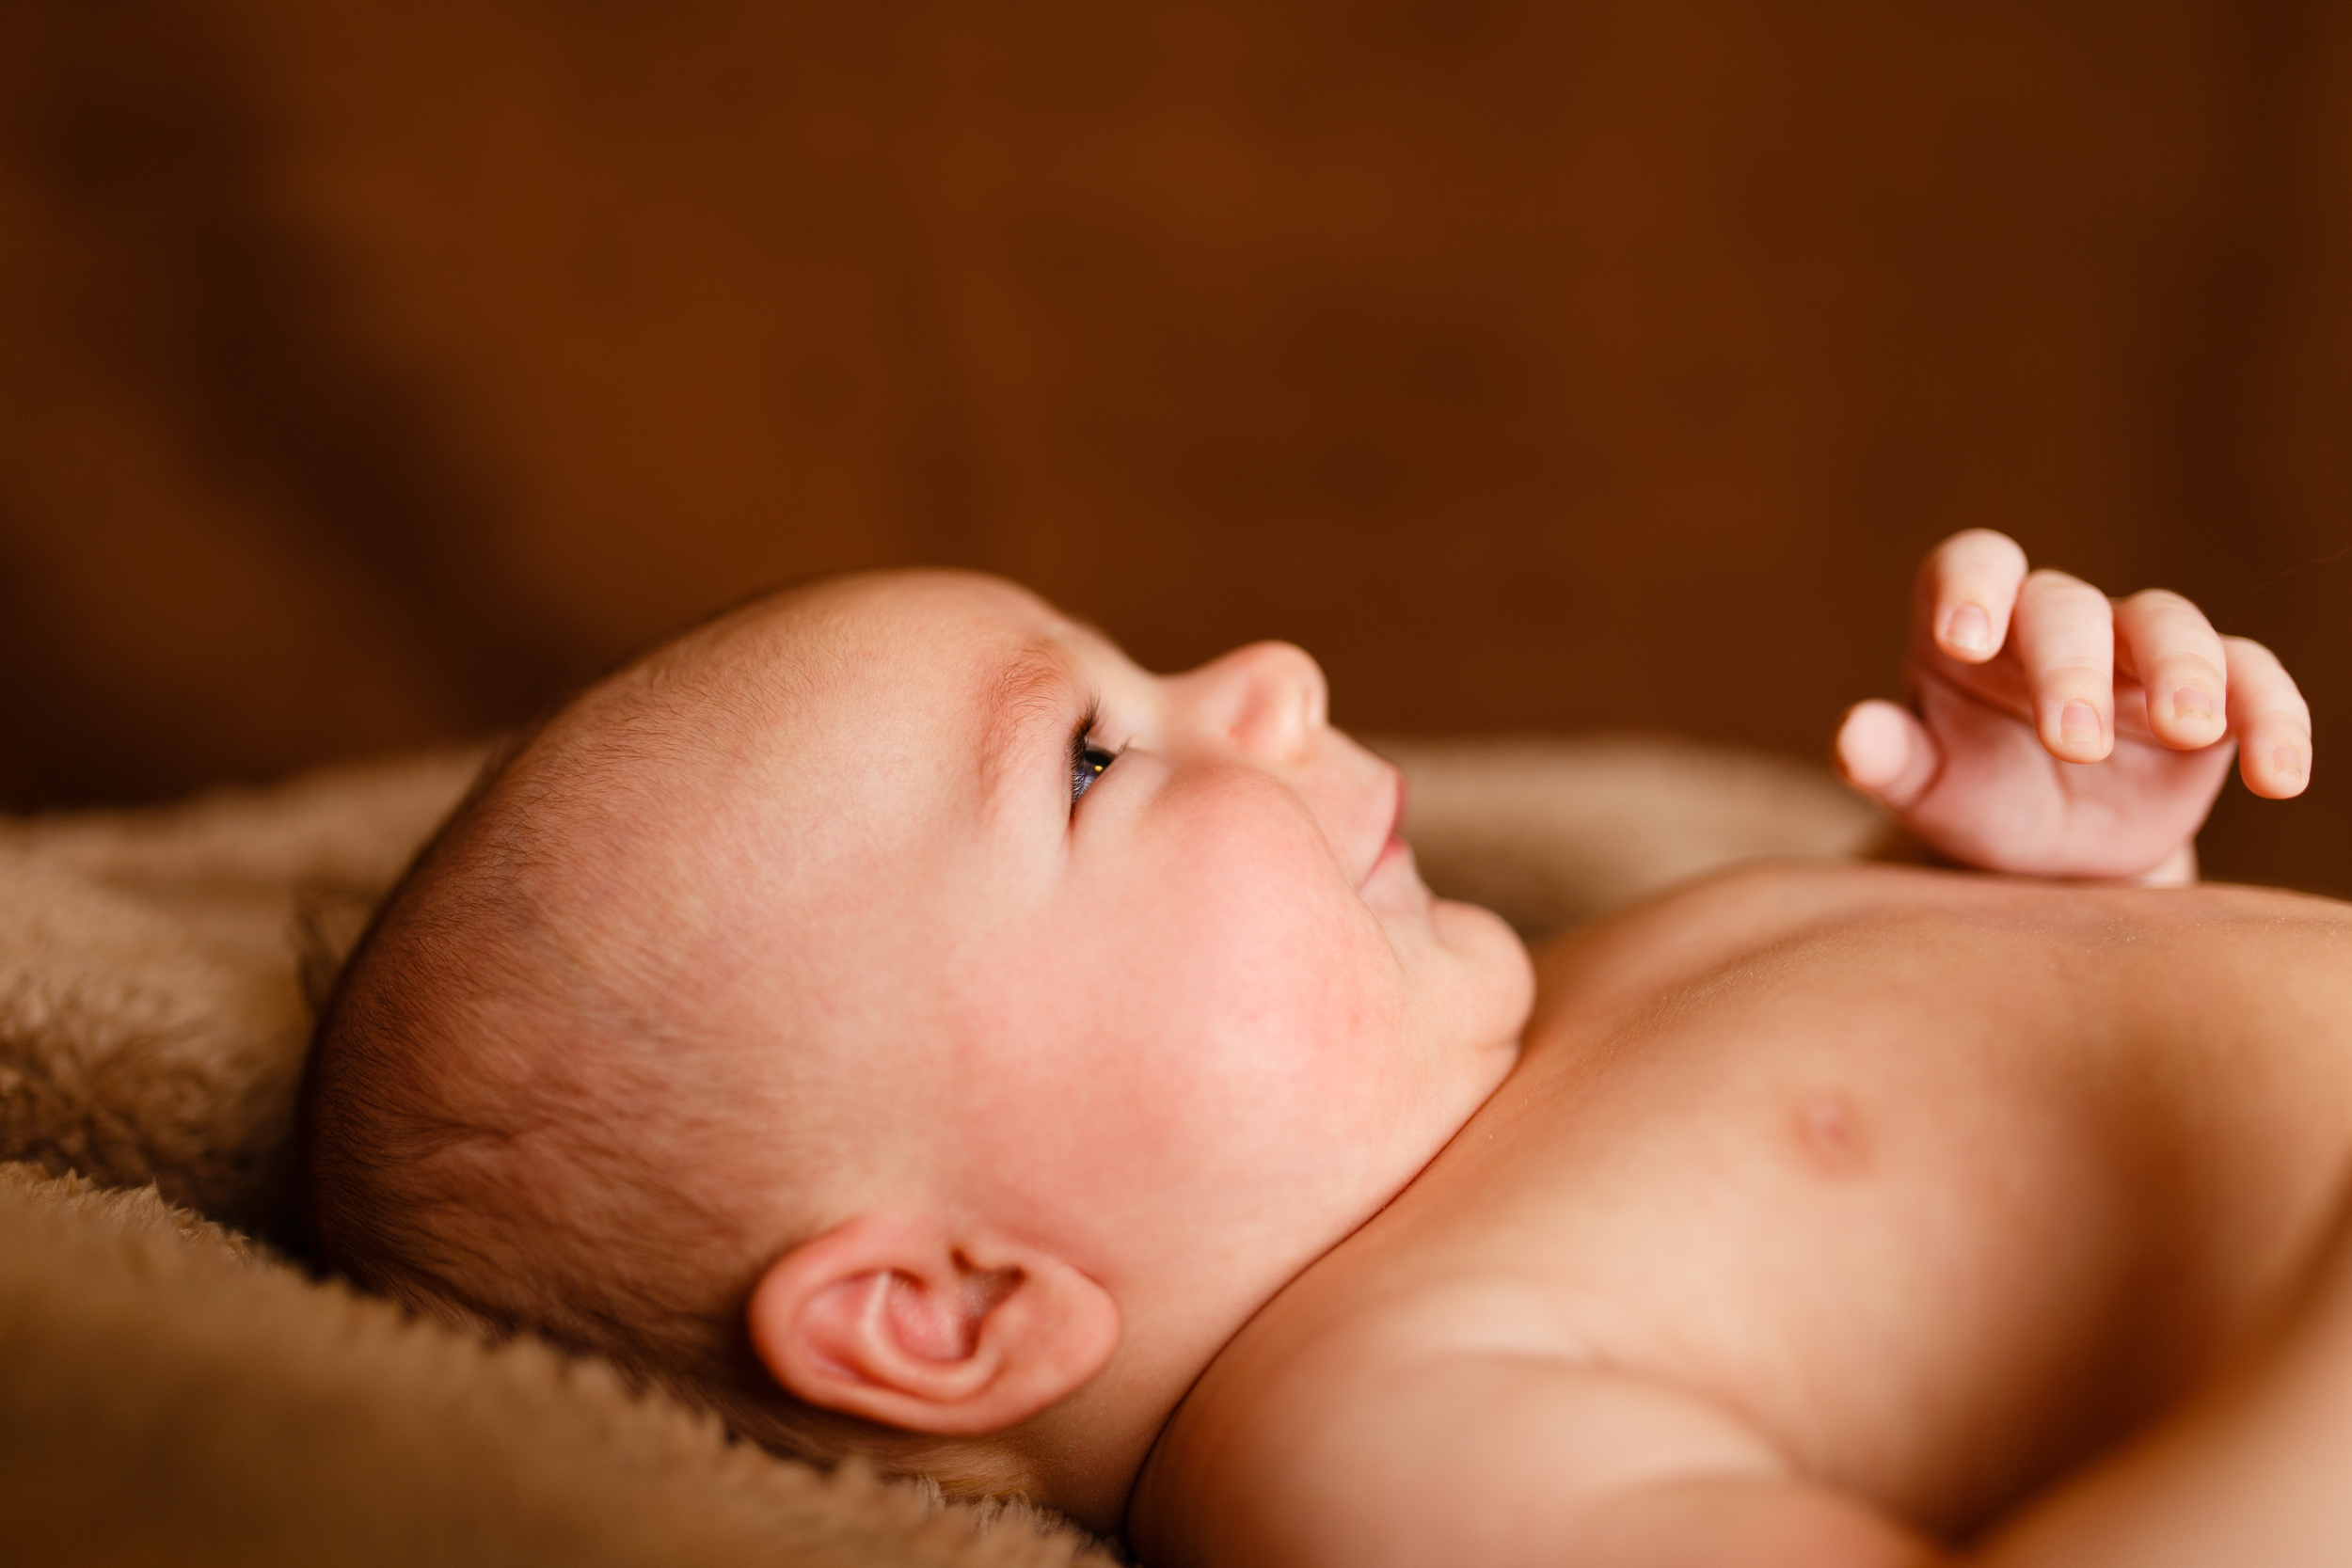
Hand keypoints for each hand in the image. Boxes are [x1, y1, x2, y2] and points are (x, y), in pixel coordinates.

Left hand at [1834, 530, 2310, 881]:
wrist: (2052, 858)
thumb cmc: (1976, 798)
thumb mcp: (1927, 788)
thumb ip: (1888, 759)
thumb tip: (1853, 736)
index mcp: (1974, 624)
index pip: (1974, 565)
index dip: (1970, 588)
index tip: (1962, 640)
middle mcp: (2058, 621)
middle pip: (2071, 606)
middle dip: (2073, 666)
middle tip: (2073, 740)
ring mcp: (2138, 653)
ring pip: (2169, 624)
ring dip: (2184, 671)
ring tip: (2188, 729)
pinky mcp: (2213, 697)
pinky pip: (2256, 682)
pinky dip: (2274, 719)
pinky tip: (2280, 779)